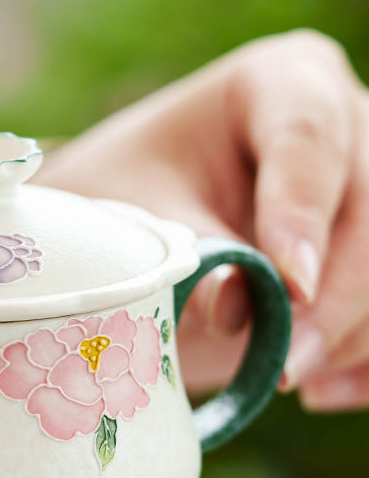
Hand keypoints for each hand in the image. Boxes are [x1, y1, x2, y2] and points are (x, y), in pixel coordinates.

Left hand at [38, 29, 368, 409]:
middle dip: (337, 298)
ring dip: (354, 335)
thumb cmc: (132, 197)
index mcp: (284, 82)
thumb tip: (238, 308)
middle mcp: (350, 122)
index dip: (303, 214)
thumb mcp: (140, 215)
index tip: (289, 284)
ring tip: (284, 381)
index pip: (311, 138)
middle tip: (285, 365)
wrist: (146, 218)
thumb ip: (191, 253)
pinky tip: (322, 395)